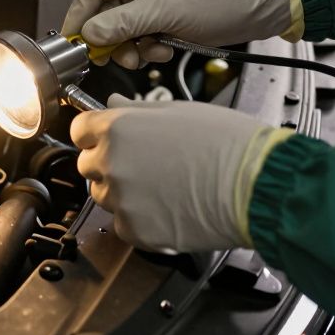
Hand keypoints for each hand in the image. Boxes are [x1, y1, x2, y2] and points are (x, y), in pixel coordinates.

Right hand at [61, 0, 300, 68]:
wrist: (257, 7)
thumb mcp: (162, 13)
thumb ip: (120, 25)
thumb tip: (90, 35)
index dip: (80, 16)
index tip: (75, 41)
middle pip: (106, 12)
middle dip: (112, 37)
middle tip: (117, 56)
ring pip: (123, 26)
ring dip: (133, 45)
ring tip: (150, 52)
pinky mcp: (165, 12)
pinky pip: (142, 33)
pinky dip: (148, 45)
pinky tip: (164, 47)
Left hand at [70, 95, 290, 252]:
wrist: (254, 184)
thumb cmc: (226, 143)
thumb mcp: (178, 110)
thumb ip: (136, 110)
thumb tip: (111, 103)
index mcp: (118, 127)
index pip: (79, 129)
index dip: (95, 133)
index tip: (107, 137)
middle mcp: (112, 162)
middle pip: (88, 164)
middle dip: (109, 162)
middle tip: (145, 163)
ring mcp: (121, 199)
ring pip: (104, 196)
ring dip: (123, 192)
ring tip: (162, 187)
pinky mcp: (135, 231)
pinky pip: (123, 224)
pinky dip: (139, 220)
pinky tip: (167, 208)